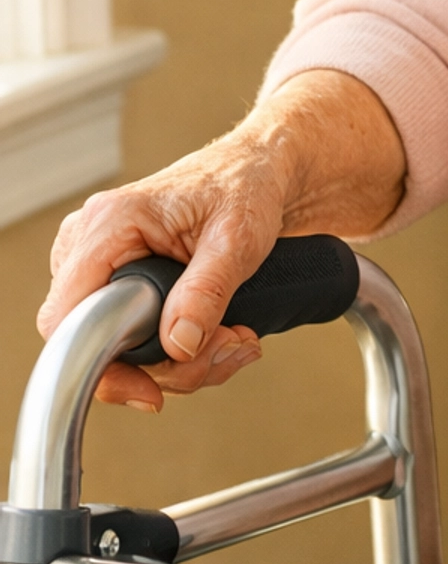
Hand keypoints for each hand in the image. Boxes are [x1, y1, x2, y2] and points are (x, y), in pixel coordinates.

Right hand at [37, 70, 406, 413]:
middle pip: (97, 343)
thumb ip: (206, 289)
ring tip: (236, 338)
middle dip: (167, 364)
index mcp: (108, 224)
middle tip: (227, 348)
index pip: (67, 319)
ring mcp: (106, 263)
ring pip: (120, 348)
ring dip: (183, 360)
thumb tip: (178, 343)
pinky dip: (180, 349)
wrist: (265, 172)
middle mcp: (93, 244)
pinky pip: (135, 337)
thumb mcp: (238, 237)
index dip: (102, 367)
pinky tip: (221, 335)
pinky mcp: (124, 279)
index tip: (152, 391)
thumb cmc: (248, 185)